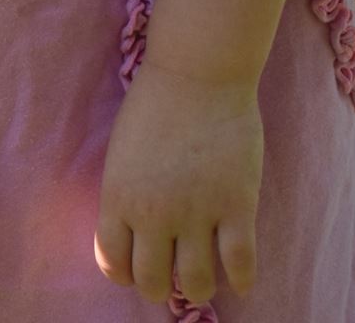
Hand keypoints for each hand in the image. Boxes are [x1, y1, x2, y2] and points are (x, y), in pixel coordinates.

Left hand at [95, 63, 260, 305]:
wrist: (198, 68)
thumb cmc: (157, 101)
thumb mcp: (122, 152)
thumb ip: (126, 195)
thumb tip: (134, 235)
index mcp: (119, 197)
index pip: (114, 264)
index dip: (126, 273)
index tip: (138, 267)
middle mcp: (154, 213)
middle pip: (152, 283)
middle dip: (160, 285)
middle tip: (172, 273)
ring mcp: (197, 211)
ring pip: (196, 283)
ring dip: (198, 286)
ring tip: (203, 275)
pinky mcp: (237, 205)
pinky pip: (240, 264)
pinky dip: (241, 279)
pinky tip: (240, 275)